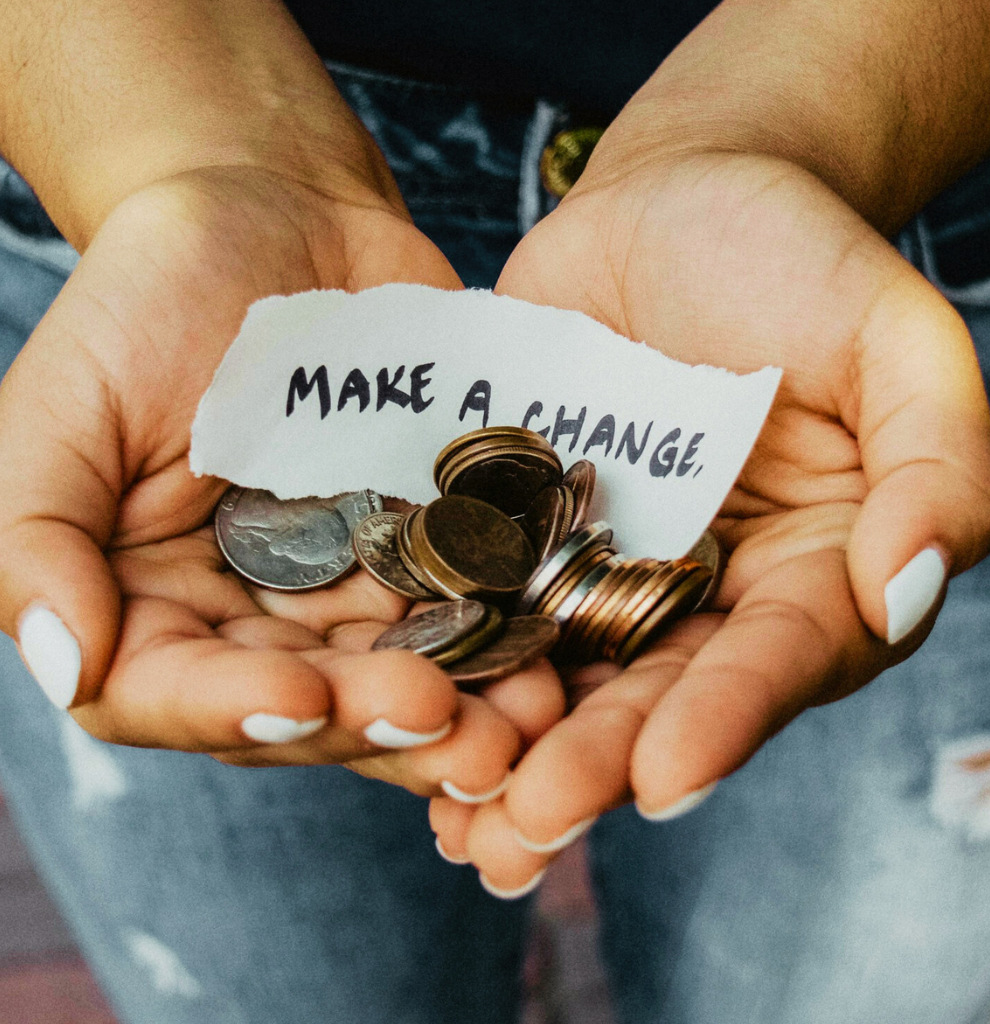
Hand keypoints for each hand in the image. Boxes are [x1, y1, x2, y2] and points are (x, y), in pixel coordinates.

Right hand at [0, 166, 562, 795]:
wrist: (275, 217)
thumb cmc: (149, 302)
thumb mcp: (63, 407)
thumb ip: (36, 537)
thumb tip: (64, 662)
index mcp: (156, 607)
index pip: (177, 693)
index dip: (234, 709)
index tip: (301, 694)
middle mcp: (258, 620)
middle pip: (314, 707)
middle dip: (382, 725)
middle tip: (460, 736)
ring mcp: (355, 589)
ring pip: (406, 675)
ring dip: (471, 708)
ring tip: (532, 721)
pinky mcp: (435, 547)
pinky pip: (475, 604)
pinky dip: (515, 635)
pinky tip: (560, 656)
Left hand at [429, 148, 989, 890]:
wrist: (679, 198)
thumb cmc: (800, 256)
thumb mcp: (896, 340)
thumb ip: (936, 466)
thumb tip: (909, 590)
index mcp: (811, 570)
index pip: (776, 659)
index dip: (727, 719)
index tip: (666, 778)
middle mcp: (708, 591)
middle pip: (657, 693)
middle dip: (596, 765)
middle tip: (530, 828)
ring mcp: (608, 565)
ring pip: (564, 674)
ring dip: (513, 750)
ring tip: (460, 825)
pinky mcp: (525, 528)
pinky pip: (488, 601)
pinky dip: (452, 659)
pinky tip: (401, 714)